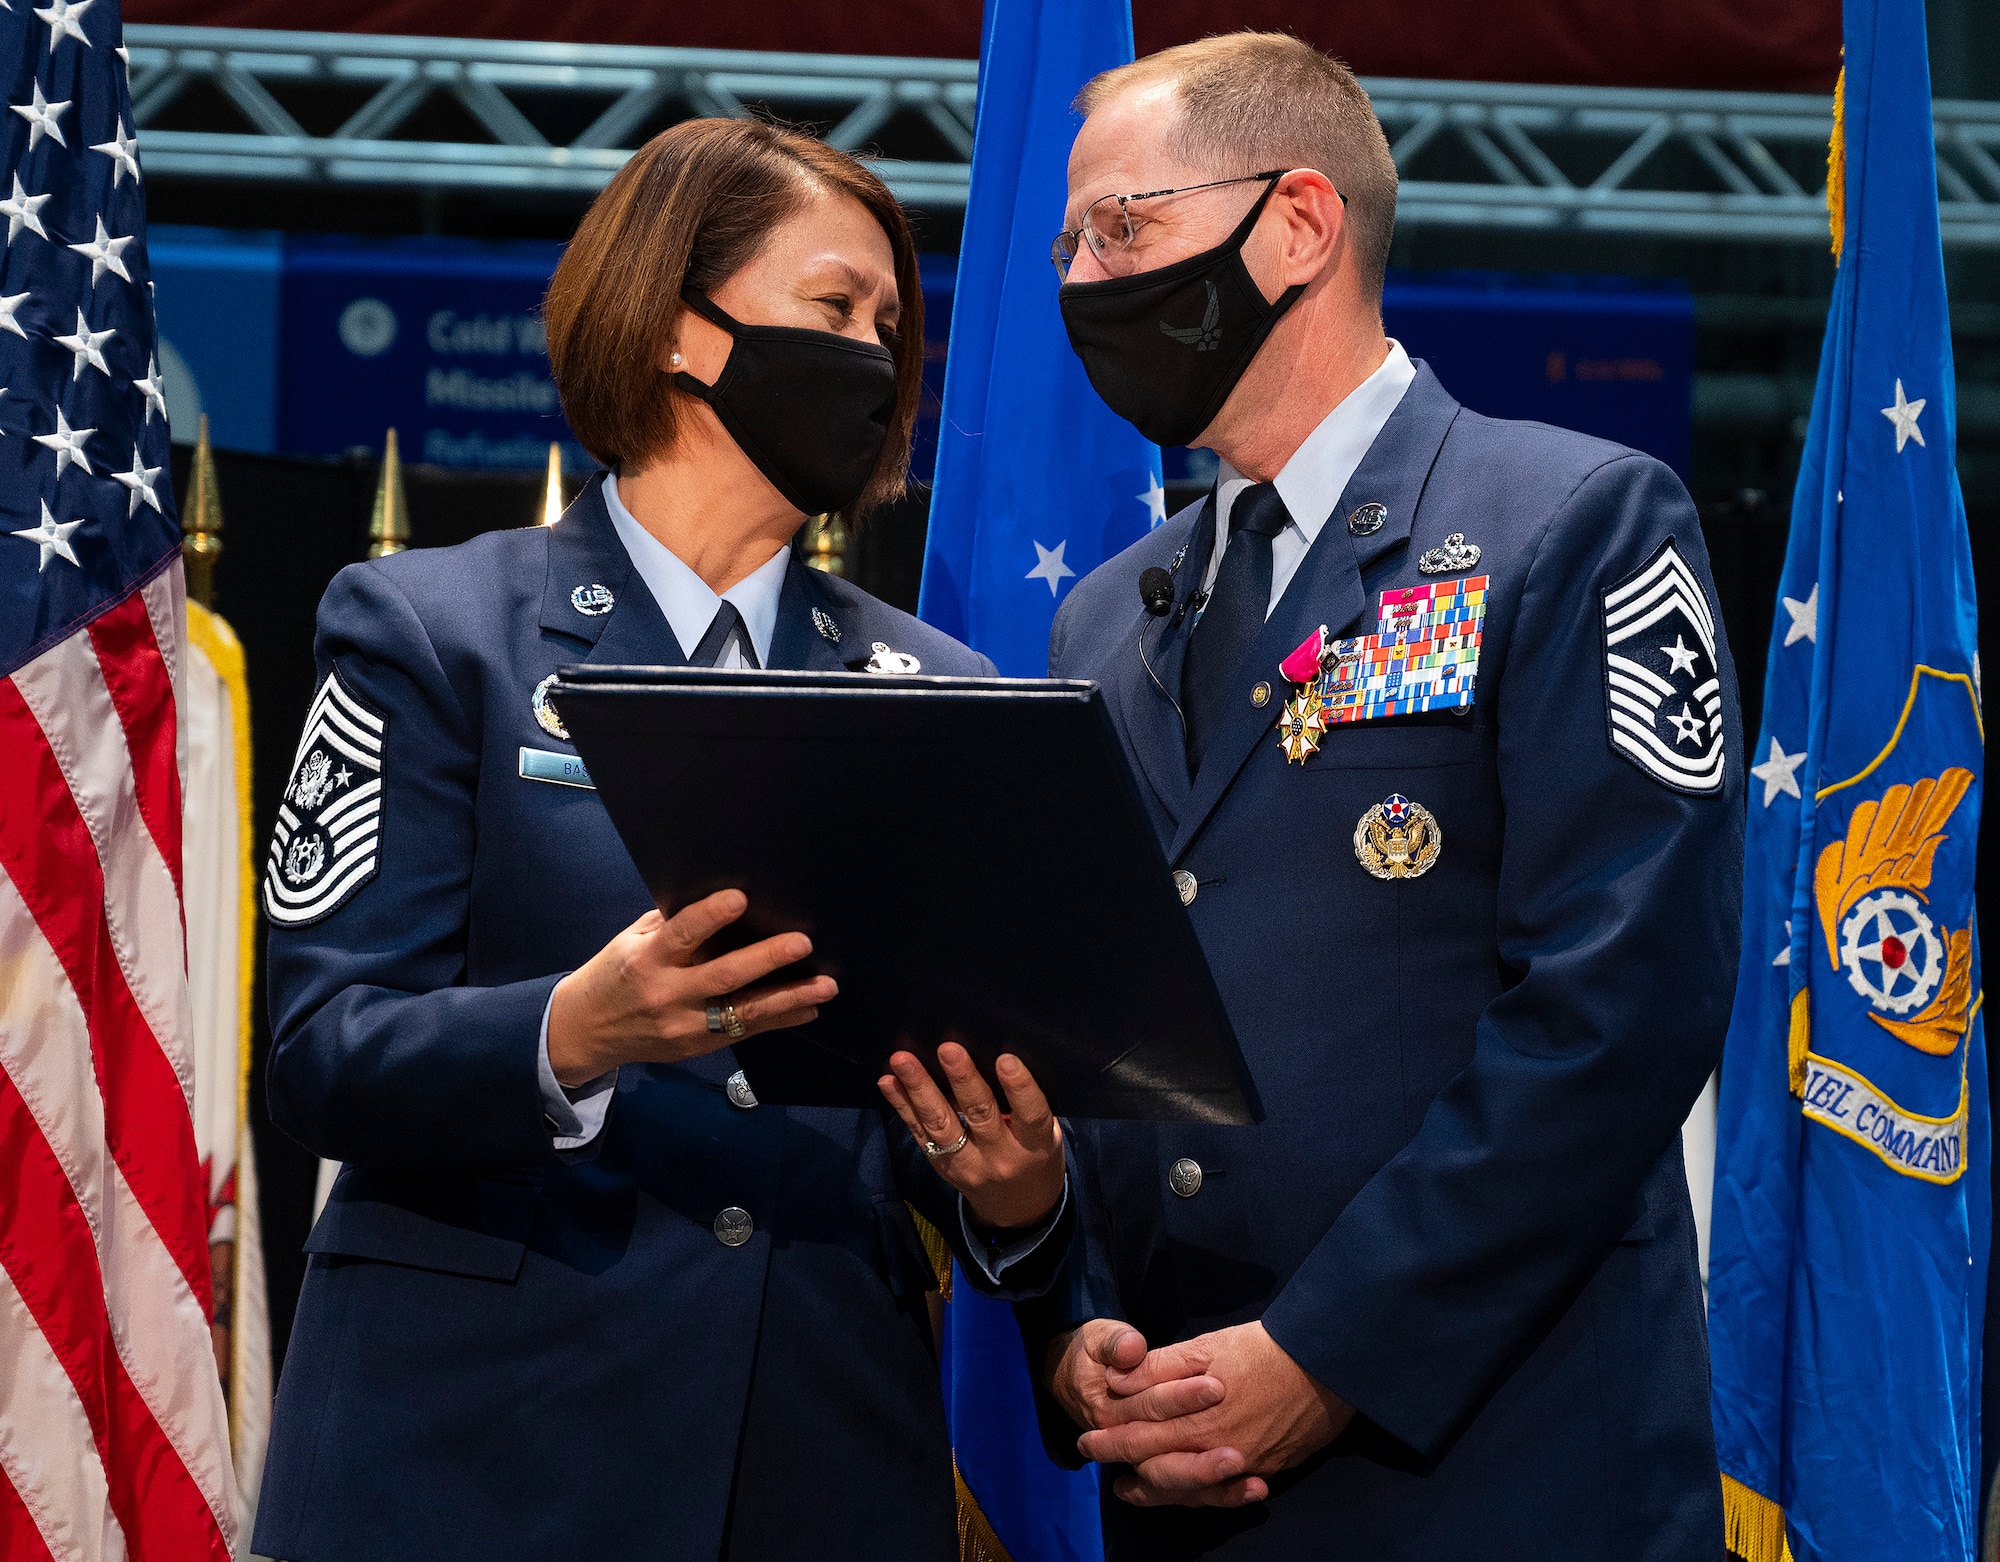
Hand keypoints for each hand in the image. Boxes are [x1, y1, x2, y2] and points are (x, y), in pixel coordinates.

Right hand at [546, 890, 834, 1084]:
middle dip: (766, 959)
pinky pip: (746, 1032)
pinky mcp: (698, 1046)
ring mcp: (685, 1026)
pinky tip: (808, 1008)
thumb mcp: (632, 942)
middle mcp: (667, 994)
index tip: (740, 898)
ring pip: (744, 1012)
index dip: (710, 916)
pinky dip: (780, 1020)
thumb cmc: (615, 974)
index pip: (681, 934)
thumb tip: (719, 897)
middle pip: (723, 977)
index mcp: (648, 960)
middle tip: (802, 943)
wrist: (587, 1030)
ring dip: (789, 997)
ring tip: (825, 985)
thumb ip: (671, 925)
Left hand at [878, 1044, 1065, 1229]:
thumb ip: (1026, 1107)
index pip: (1030, 1115)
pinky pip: (919, 1133)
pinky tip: (888, 1082)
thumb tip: (992, 1057)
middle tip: (948, 1049)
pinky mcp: (941, 1165)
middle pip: (980, 1115)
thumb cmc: (1035, 1156)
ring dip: (920, 1089)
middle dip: (962, 1079)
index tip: (1005, 1059)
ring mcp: (967, 1165)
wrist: (1017, 1209)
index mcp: (1035, 1146)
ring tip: (903, 1061)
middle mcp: (1000, 1157)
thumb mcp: (1047, 1136)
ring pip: (941, 1125)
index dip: (1019, 1087)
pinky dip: (902, 1105)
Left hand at [1077, 1321, 1351, 1507]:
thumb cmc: (1261, 1350)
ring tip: (1131, 1488)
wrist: (1325, 1365)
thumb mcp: (1205, 1348)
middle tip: (1095, 1460)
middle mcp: (1213, 1450)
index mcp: (1193, 1419)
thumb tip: (1117, 1380)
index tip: (1085, 1441)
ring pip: (1187, 1488)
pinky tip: (1190, 1492)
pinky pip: (1222, 1493)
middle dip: (1122, 1462)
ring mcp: (1240, 1465)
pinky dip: (1199, 1495)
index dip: (1109, 1440)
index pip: (1139, 1436)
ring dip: (1154, 1489)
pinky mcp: (1265, 1468)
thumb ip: (1159, 1368)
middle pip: (1156, 1466)